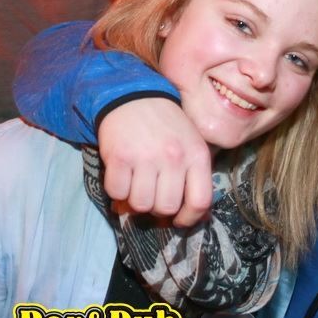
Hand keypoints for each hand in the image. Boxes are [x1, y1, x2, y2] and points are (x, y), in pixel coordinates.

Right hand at [98, 98, 212, 225]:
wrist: (134, 97)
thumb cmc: (167, 126)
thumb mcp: (192, 144)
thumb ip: (197, 177)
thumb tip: (200, 217)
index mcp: (197, 156)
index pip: (200, 201)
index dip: (189, 218)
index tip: (179, 220)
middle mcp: (174, 158)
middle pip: (166, 207)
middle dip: (158, 209)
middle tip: (153, 196)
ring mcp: (145, 157)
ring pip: (140, 204)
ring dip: (136, 201)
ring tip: (138, 185)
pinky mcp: (119, 157)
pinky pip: (117, 193)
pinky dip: (117, 192)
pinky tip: (123, 177)